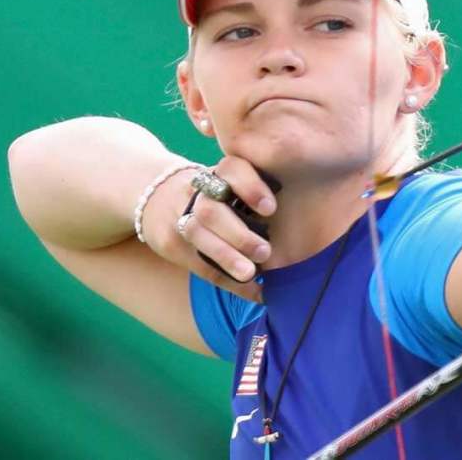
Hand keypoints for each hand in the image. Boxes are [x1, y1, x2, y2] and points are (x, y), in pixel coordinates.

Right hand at [143, 155, 277, 301]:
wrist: (156, 197)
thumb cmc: (215, 194)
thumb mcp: (230, 182)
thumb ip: (256, 193)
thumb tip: (306, 219)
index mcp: (218, 173)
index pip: (231, 169)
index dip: (251, 187)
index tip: (271, 209)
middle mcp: (196, 191)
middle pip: (211, 210)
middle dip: (238, 234)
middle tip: (266, 252)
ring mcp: (178, 215)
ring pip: (197, 235)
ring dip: (227, 257)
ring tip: (251, 273)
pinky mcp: (169, 242)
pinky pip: (197, 264)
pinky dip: (228, 280)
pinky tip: (254, 292)